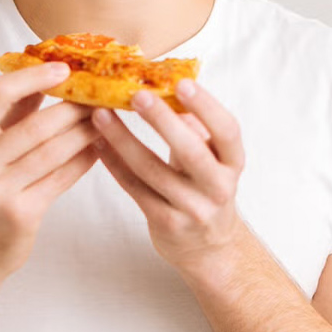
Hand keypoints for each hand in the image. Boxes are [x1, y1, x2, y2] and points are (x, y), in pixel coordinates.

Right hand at [0, 63, 98, 287]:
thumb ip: (11, 114)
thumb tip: (44, 74)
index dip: (33, 76)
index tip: (63, 68)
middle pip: (35, 123)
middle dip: (73, 106)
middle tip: (99, 94)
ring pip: (53, 150)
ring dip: (84, 131)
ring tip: (105, 117)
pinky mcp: (20, 213)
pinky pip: (62, 177)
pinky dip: (84, 159)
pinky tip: (99, 147)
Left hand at [91, 80, 246, 274]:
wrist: (209, 248)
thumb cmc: (205, 188)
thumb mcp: (211, 158)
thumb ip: (195, 126)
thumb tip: (168, 85)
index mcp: (232, 163)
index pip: (227, 131)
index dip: (206, 106)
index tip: (182, 82)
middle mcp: (218, 187)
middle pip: (190, 150)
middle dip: (161, 120)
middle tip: (136, 95)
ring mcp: (193, 209)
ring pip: (152, 170)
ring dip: (123, 140)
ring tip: (100, 115)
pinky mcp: (167, 224)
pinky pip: (135, 189)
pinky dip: (115, 164)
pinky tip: (99, 144)